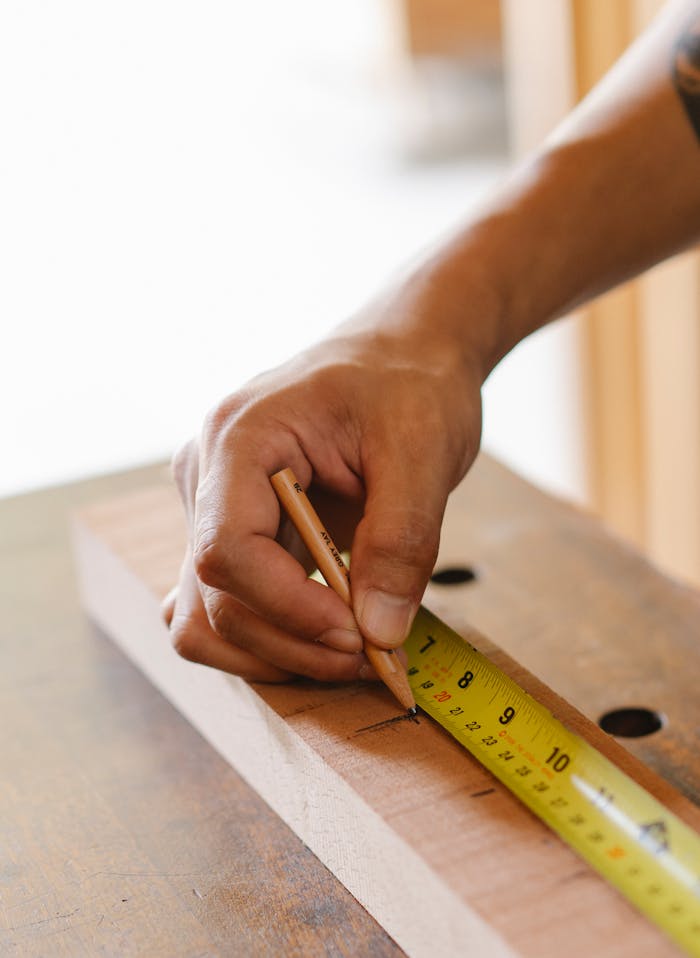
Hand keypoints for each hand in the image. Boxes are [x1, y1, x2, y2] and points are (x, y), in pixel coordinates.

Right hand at [164, 294, 484, 682]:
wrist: (401, 356)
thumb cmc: (407, 382)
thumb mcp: (422, 450)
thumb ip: (402, 541)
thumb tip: (380, 633)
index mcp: (238, 438)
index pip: (226, 549)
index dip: (289, 607)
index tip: (358, 633)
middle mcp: (207, 477)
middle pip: (214, 598)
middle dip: (293, 642)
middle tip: (375, 653)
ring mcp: (213, 509)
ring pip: (207, 619)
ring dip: (277, 653)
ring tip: (353, 650)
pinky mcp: (236, 534)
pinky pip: (227, 609)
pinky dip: (270, 640)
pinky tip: (323, 637)